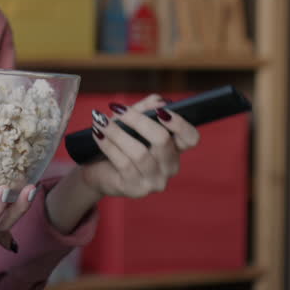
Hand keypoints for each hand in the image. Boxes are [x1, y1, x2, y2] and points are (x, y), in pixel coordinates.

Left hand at [77, 94, 199, 198]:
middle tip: (119, 109)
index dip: (180, 124)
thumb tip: (158, 101)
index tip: (160, 111)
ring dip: (117, 133)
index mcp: (175, 149)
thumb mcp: (131, 124)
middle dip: (138, 121)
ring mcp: (155, 181)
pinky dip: (108, 145)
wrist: (98, 171)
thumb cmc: (119, 145)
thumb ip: (145, 110)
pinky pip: (123, 163)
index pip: (191, 138)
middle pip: (163, 140)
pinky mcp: (136, 189)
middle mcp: (170, 167)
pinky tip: (98, 135)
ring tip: (101, 121)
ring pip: (140, 153)